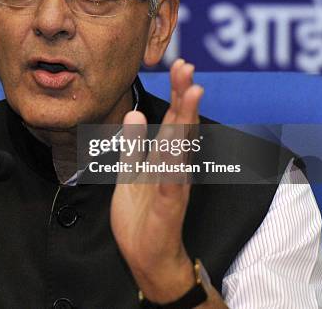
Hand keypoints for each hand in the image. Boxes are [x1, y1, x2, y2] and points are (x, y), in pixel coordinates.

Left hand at [110, 59, 203, 302]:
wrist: (147, 256)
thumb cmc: (141, 214)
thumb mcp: (131, 172)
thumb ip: (134, 144)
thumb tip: (135, 112)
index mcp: (165, 158)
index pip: (174, 120)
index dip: (178, 93)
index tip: (181, 65)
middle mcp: (174, 168)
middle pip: (181, 127)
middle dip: (184, 96)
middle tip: (188, 68)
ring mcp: (173, 187)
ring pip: (180, 149)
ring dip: (185, 121)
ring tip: (191, 95)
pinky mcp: (167, 208)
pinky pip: (170, 185)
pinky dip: (172, 167)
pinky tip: (173, 150)